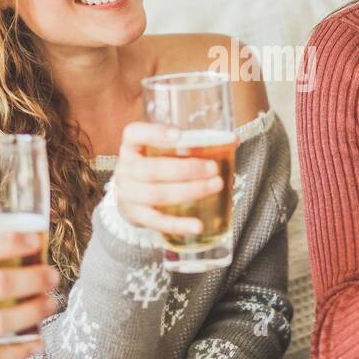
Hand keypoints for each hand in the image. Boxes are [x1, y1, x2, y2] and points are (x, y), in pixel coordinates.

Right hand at [112, 121, 229, 236]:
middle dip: (186, 168)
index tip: (179, 135)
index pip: (134, 134)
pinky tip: (198, 225)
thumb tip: (232, 139)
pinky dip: (179, 224)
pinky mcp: (136, 216)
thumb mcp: (160, 152)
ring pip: (158, 194)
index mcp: (131, 147)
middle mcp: (125, 169)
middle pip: (153, 168)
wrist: (130, 198)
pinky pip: (158, 222)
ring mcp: (129, 194)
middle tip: (213, 168)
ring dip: (189, 191)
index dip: (155, 133)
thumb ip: (189, 144)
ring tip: (215, 185)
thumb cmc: (153, 167)